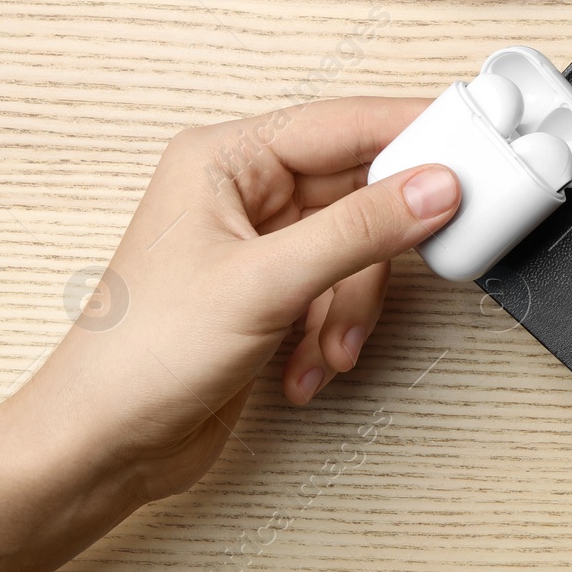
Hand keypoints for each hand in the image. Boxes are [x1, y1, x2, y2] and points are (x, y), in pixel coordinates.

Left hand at [0, 97, 458, 571]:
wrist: (101, 448)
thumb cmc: (138, 358)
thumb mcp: (266, 284)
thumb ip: (360, 231)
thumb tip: (433, 187)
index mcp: (225, 159)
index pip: (343, 124)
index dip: (411, 135)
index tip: (471, 148)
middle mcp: (244, 192)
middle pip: (359, 190)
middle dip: (379, 249)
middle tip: (424, 257)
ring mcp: (260, 244)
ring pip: (357, 250)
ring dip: (354, 307)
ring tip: (331, 346)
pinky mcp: (273, 292)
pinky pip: (341, 291)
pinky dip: (335, 331)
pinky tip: (306, 365)